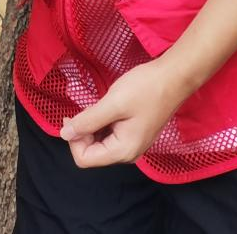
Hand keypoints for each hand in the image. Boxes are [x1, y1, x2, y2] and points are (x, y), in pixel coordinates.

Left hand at [59, 58, 189, 167]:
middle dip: (82, 132)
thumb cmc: (145, 89)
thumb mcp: (112, 104)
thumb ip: (87, 121)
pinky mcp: (132, 134)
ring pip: (98, 143)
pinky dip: (100, 123)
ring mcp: (131, 144)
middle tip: (88, 108)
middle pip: (90, 153)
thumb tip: (64, 134)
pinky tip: (106, 108)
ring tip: (99, 106)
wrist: (173, 78)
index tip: (74, 117)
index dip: (74, 139)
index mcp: (123, 151)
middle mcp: (128, 153)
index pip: (84, 159)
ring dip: (91, 126)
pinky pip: (108, 135)